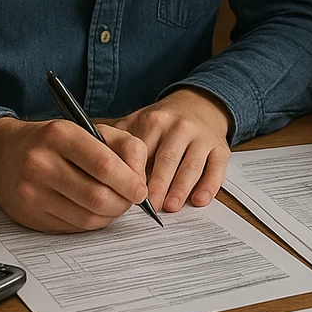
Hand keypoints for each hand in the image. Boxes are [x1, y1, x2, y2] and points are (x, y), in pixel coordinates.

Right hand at [0, 115, 149, 232]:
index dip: (130, 182)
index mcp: (61, 135)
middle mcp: (41, 163)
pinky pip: (72, 227)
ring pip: (86, 217)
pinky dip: (92, 223)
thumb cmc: (58, 141)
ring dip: (110, 215)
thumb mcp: (93, 130)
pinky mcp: (28, 215)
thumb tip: (141, 180)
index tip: (142, 190)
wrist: (5, 154)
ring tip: (116, 204)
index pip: (104, 165)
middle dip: (123, 202)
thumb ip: (126, 147)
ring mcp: (31, 192)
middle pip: (97, 196)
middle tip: (132, 200)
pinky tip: (96, 211)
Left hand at [114, 88, 231, 212]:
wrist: (200, 105)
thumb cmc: (164, 123)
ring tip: (171, 206)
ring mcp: (203, 137)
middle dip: (159, 184)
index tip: (127, 193)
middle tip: (151, 206)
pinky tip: (199, 200)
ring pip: (192, 164)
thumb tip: (90, 162)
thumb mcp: (138, 122)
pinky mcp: (221, 147)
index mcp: (156, 121)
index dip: (135, 174)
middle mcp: (181, 127)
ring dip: (181, 187)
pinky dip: (210, 185)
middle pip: (168, 159)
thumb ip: (116, 140)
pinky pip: (217, 168)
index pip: (143, 151)